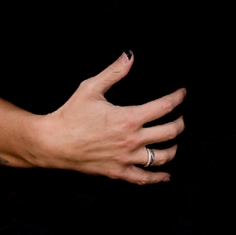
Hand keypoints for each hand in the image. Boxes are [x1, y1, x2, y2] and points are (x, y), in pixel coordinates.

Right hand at [42, 54, 183, 183]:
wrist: (53, 143)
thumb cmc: (70, 115)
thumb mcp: (90, 88)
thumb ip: (113, 72)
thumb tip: (129, 56)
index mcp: (129, 118)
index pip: (165, 106)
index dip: (178, 98)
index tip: (182, 94)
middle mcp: (132, 139)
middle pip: (170, 132)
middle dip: (180, 123)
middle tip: (181, 117)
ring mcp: (127, 158)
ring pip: (162, 157)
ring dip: (174, 149)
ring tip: (174, 142)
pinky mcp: (118, 172)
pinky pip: (144, 178)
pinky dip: (158, 177)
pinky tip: (166, 175)